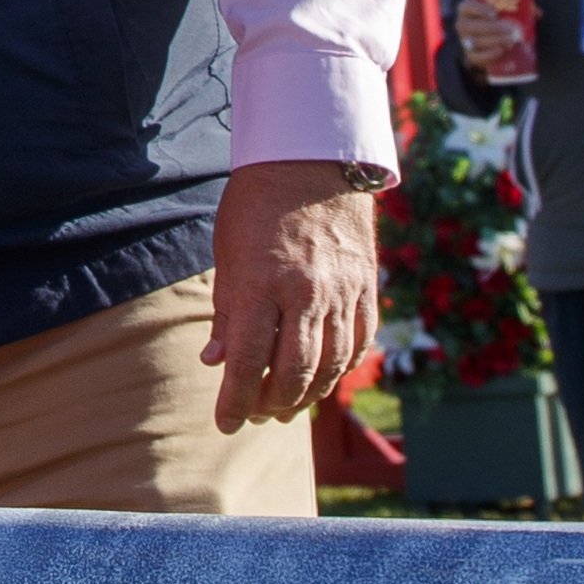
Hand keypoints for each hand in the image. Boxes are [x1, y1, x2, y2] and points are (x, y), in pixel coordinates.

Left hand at [203, 159, 380, 432]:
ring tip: (287, 407)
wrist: (313, 160)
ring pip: (330, 364)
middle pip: (293, 372)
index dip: (236, 400)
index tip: (226, 423)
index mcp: (262, 283)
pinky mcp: (366, 287)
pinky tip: (323, 379)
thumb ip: (227, 312)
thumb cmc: (257, 204)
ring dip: (308, 395)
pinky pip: (358, 343)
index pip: (248, 361)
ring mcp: (342, 291)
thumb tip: (217, 363)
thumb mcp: (228, 253)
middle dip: (271, 404)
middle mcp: (306, 292)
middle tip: (255, 416)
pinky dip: (341, 369)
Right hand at [455, 0, 527, 79]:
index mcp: (468, 8)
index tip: (495, 13)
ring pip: (475, 41)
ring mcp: (464, 40)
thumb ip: (521, 7)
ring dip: (494, 41)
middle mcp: (462, 23)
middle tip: (510, 29)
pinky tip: (502, 51)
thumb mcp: (508, 9)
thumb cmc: (499, 18)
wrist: (489, 38)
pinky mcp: (470, 54)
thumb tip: (538, 13)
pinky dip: (489, 55)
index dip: (479, 9)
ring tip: (511, 40)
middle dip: (492, 28)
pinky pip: (476, 57)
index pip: (467, 6)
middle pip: (471, 26)